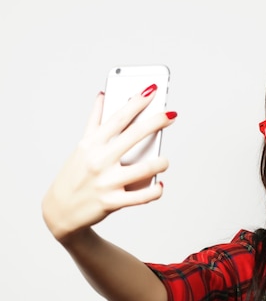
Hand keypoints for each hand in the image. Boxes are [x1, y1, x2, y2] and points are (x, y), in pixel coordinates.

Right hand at [42, 88, 175, 241]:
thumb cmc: (75, 175)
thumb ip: (95, 121)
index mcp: (92, 143)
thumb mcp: (82, 146)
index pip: (119, 117)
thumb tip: (104, 95)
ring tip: (164, 160)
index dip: (137, 102)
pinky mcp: (112, 202)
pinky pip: (142, 196)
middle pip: (134, 135)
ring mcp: (106, 181)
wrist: (60, 210)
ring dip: (161, 162)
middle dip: (156, 121)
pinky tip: (160, 185)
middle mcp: (99, 160)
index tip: (153, 90)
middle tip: (171, 115)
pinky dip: (156, 190)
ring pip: (145, 168)